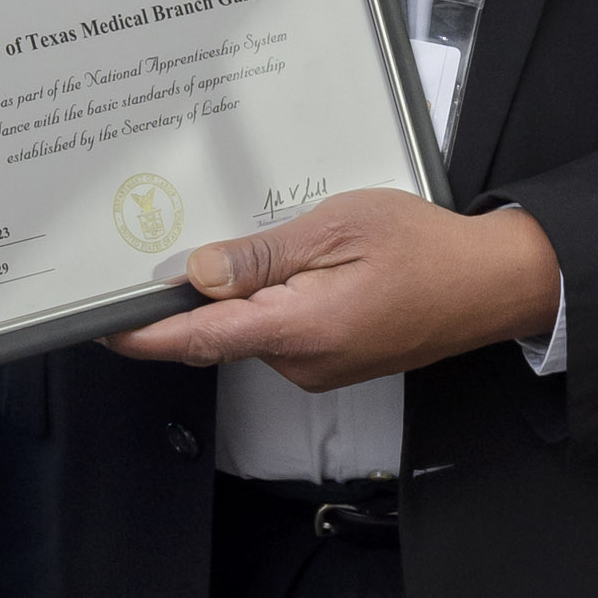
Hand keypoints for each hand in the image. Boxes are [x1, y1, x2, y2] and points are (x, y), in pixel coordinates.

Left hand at [104, 190, 561, 390]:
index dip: (146, 336)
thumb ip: (262, 255)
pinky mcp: (332, 363)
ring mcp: (318, 369)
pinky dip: (273, 301)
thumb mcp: (337, 228)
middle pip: (222, 332)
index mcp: (300, 330)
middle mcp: (303, 363)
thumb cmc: (427, 249)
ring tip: (279, 239)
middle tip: (185, 239)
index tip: (103, 328)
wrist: (494, 284)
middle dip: (198, 294)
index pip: (201, 339)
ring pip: (252, 330)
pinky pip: (281, 333)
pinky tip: (299, 264)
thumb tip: (198, 273)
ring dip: (245, 292)